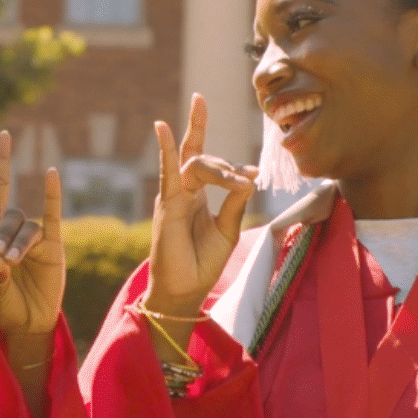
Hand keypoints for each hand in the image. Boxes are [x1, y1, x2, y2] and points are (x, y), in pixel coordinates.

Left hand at [0, 130, 64, 338]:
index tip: (4, 136)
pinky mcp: (53, 247)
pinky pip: (53, 217)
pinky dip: (52, 197)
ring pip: (28, 228)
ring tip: (13, 265)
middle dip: (4, 236)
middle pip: (9, 217)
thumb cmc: (2, 308)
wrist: (26, 324)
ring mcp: (33, 238)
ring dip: (21, 244)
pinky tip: (51, 175)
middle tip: (2, 261)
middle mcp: (9, 232)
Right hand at [144, 93, 257, 316]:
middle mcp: (183, 190)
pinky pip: (168, 173)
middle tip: (248, 175)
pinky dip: (166, 149)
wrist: (186, 290)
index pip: (211, 163)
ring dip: (219, 169)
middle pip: (202, 157)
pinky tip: (162, 127)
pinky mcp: (167, 205)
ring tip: (238, 178)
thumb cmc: (204, 262)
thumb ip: (235, 202)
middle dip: (226, 164)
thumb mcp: (227, 228)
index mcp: (197, 195)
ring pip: (195, 165)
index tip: (255, 174)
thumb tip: (250, 177)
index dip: (234, 166)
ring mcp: (173, 196)